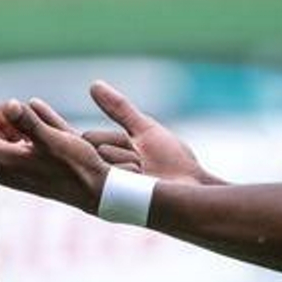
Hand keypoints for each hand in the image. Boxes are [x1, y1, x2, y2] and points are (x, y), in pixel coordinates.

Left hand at [0, 84, 109, 211]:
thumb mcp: (57, 140)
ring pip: (3, 124)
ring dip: (24, 120)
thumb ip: (32, 122)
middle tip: (33, 118)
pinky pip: (18, 132)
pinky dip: (32, 126)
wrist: (96, 191)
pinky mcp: (20, 161)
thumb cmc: (77, 168)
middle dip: (5, 112)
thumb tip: (15, 105)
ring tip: (53, 134)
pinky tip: (55, 135)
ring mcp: (8, 162)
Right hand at [81, 81, 215, 184]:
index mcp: (104, 158)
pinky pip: (109, 168)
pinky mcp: (111, 197)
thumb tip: (94, 84)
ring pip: (100, 152)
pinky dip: (129, 168)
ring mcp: (103, 186)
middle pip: (90, 140)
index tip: (136, 149)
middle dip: (120, 145)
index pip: (88, 137)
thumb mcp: (144, 129)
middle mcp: (99, 174)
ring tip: (146, 173)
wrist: (193, 186)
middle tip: (143, 162)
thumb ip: (119, 109)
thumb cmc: (172, 162)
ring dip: (128, 159)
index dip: (109, 139)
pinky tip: (144, 176)